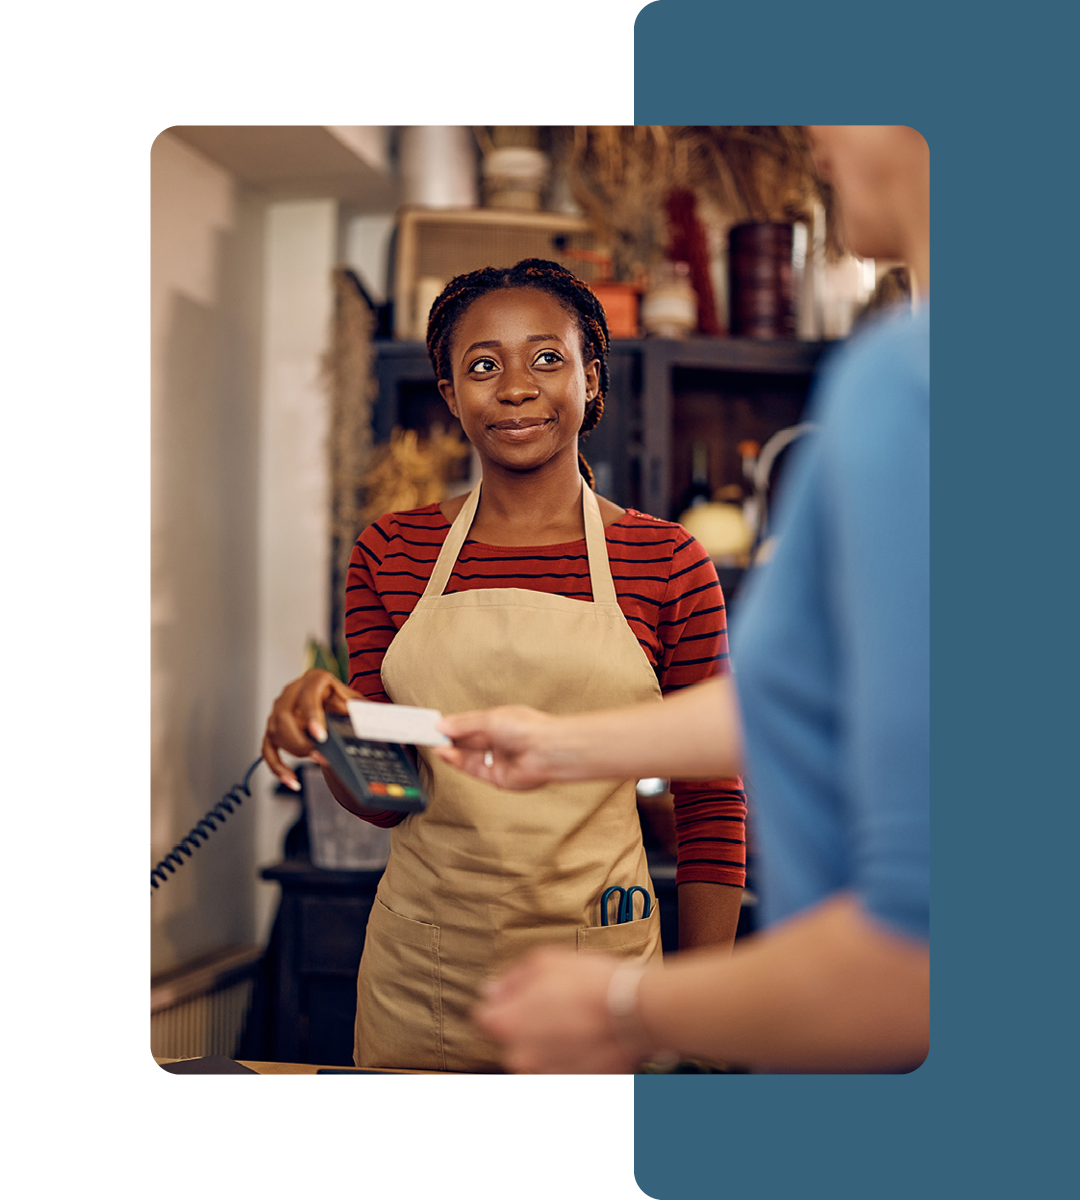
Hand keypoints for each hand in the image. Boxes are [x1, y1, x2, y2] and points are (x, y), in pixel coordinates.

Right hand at [261, 669, 361, 790]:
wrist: (335, 704)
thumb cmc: (345, 702)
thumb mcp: (357, 703)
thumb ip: (361, 712)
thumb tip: (373, 725)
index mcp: (314, 679)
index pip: (307, 696)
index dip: (311, 716)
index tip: (320, 736)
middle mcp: (291, 692)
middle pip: (284, 716)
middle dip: (301, 740)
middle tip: (320, 756)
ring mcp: (279, 710)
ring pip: (275, 733)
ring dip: (294, 751)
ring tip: (317, 760)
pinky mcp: (273, 729)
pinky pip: (268, 749)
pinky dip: (278, 767)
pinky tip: (292, 781)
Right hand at [434, 706, 562, 790]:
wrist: (546, 750)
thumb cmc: (528, 729)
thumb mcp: (489, 719)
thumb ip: (463, 724)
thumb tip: (443, 724)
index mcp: (499, 724)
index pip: (470, 726)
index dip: (452, 726)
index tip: (434, 725)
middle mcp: (498, 743)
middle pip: (467, 742)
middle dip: (448, 739)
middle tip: (427, 735)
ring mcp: (497, 760)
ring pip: (467, 757)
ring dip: (449, 751)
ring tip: (433, 744)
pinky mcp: (497, 778)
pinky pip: (472, 769)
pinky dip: (457, 762)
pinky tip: (445, 753)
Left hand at [473, 947, 638, 1073]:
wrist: (635, 1010)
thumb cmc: (590, 982)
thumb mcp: (543, 960)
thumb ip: (510, 979)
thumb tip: (492, 990)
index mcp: (505, 1025)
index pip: (484, 1018)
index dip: (502, 1003)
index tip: (521, 996)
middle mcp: (520, 1058)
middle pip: (512, 1040)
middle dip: (528, 1025)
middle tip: (557, 1005)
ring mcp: (546, 1077)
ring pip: (538, 1057)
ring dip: (550, 1044)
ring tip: (577, 1023)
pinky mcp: (573, 1087)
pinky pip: (563, 1071)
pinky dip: (572, 1059)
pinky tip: (588, 1040)